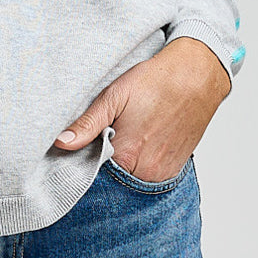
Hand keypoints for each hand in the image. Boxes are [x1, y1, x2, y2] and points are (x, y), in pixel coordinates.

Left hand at [54, 37, 231, 180]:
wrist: (197, 77)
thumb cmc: (156, 82)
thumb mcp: (114, 97)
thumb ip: (87, 124)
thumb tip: (61, 143)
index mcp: (126, 157)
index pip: (92, 174)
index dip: (83, 161)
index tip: (82, 147)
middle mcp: (146, 173)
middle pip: (112, 179)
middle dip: (102, 165)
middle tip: (106, 138)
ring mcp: (163, 175)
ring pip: (130, 180)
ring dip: (122, 167)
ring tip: (125, 138)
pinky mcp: (175, 171)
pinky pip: (149, 178)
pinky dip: (139, 166)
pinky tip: (140, 144)